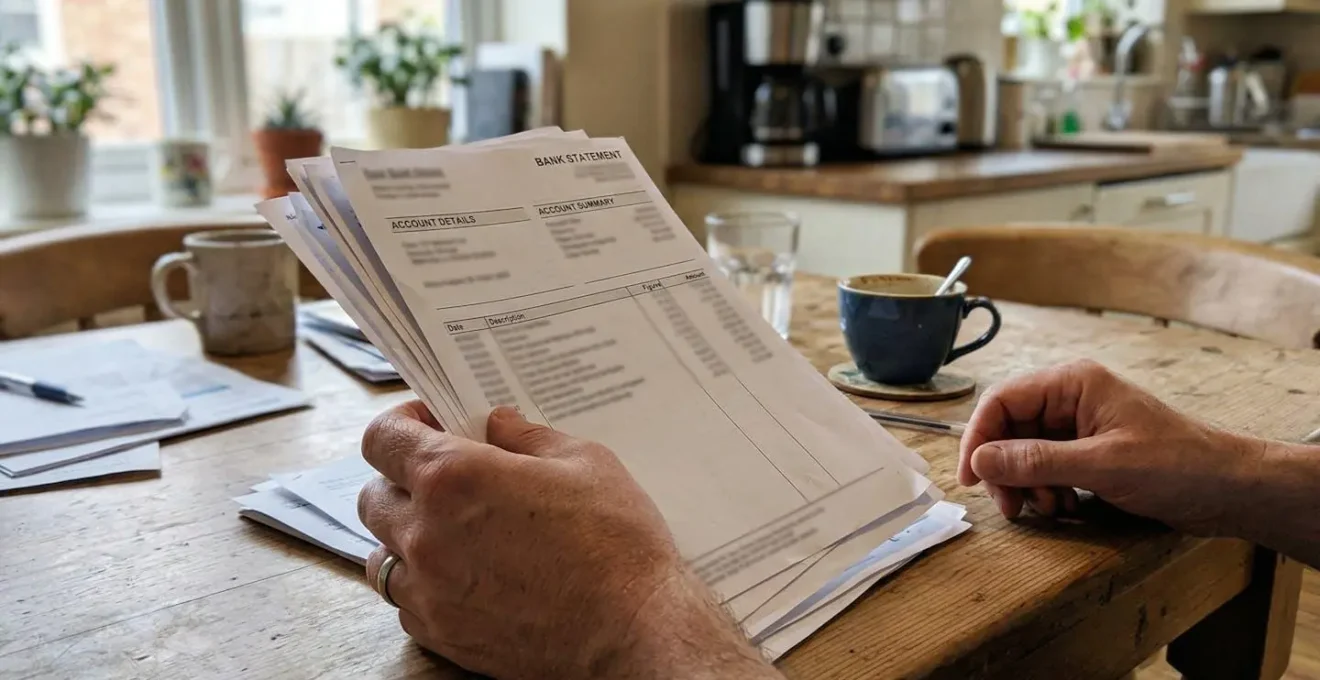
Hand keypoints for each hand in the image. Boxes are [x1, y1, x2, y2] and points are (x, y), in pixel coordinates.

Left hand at [356, 403, 776, 679]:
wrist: (633, 630)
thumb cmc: (616, 542)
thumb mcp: (583, 461)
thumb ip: (526, 437)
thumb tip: (496, 424)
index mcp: (453, 477)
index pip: (382, 438)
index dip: (402, 425)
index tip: (429, 424)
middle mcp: (426, 533)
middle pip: (373, 496)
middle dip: (402, 479)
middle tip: (448, 478)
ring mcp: (428, 590)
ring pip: (380, 554)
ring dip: (405, 535)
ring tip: (450, 531)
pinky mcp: (441, 633)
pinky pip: (405, 601)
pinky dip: (423, 584)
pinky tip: (465, 574)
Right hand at [959, 360, 1259, 535]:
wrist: (1230, 489)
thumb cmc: (1178, 465)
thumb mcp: (1102, 465)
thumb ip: (1037, 461)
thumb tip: (981, 460)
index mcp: (1073, 383)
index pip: (1002, 401)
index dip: (978, 438)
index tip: (971, 478)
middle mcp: (1071, 399)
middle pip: (1008, 429)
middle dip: (1004, 469)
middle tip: (1010, 506)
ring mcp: (1079, 426)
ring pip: (1024, 452)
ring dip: (1025, 484)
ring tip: (1046, 509)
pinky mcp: (1089, 453)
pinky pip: (1046, 468)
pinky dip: (1045, 490)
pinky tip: (1063, 507)